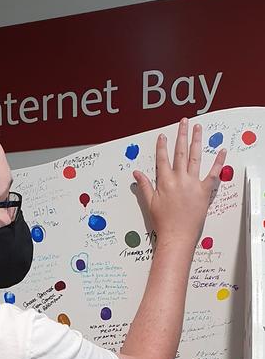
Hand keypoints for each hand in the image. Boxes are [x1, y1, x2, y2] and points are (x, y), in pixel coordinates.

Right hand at [133, 119, 225, 247]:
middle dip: (181, 135)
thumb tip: (136, 173)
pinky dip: (219, 162)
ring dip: (196, 141)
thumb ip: (144, 186)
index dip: (162, 146)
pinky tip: (222, 151)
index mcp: (165, 182)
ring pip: (195, 157)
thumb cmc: (163, 222)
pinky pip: (214, 173)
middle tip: (183, 122)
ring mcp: (193, 183)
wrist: (177, 236)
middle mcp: (179, 179)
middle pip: (180, 152)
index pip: (162, 159)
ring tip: (198, 128)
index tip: (163, 136)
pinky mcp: (205, 190)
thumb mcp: (150, 203)